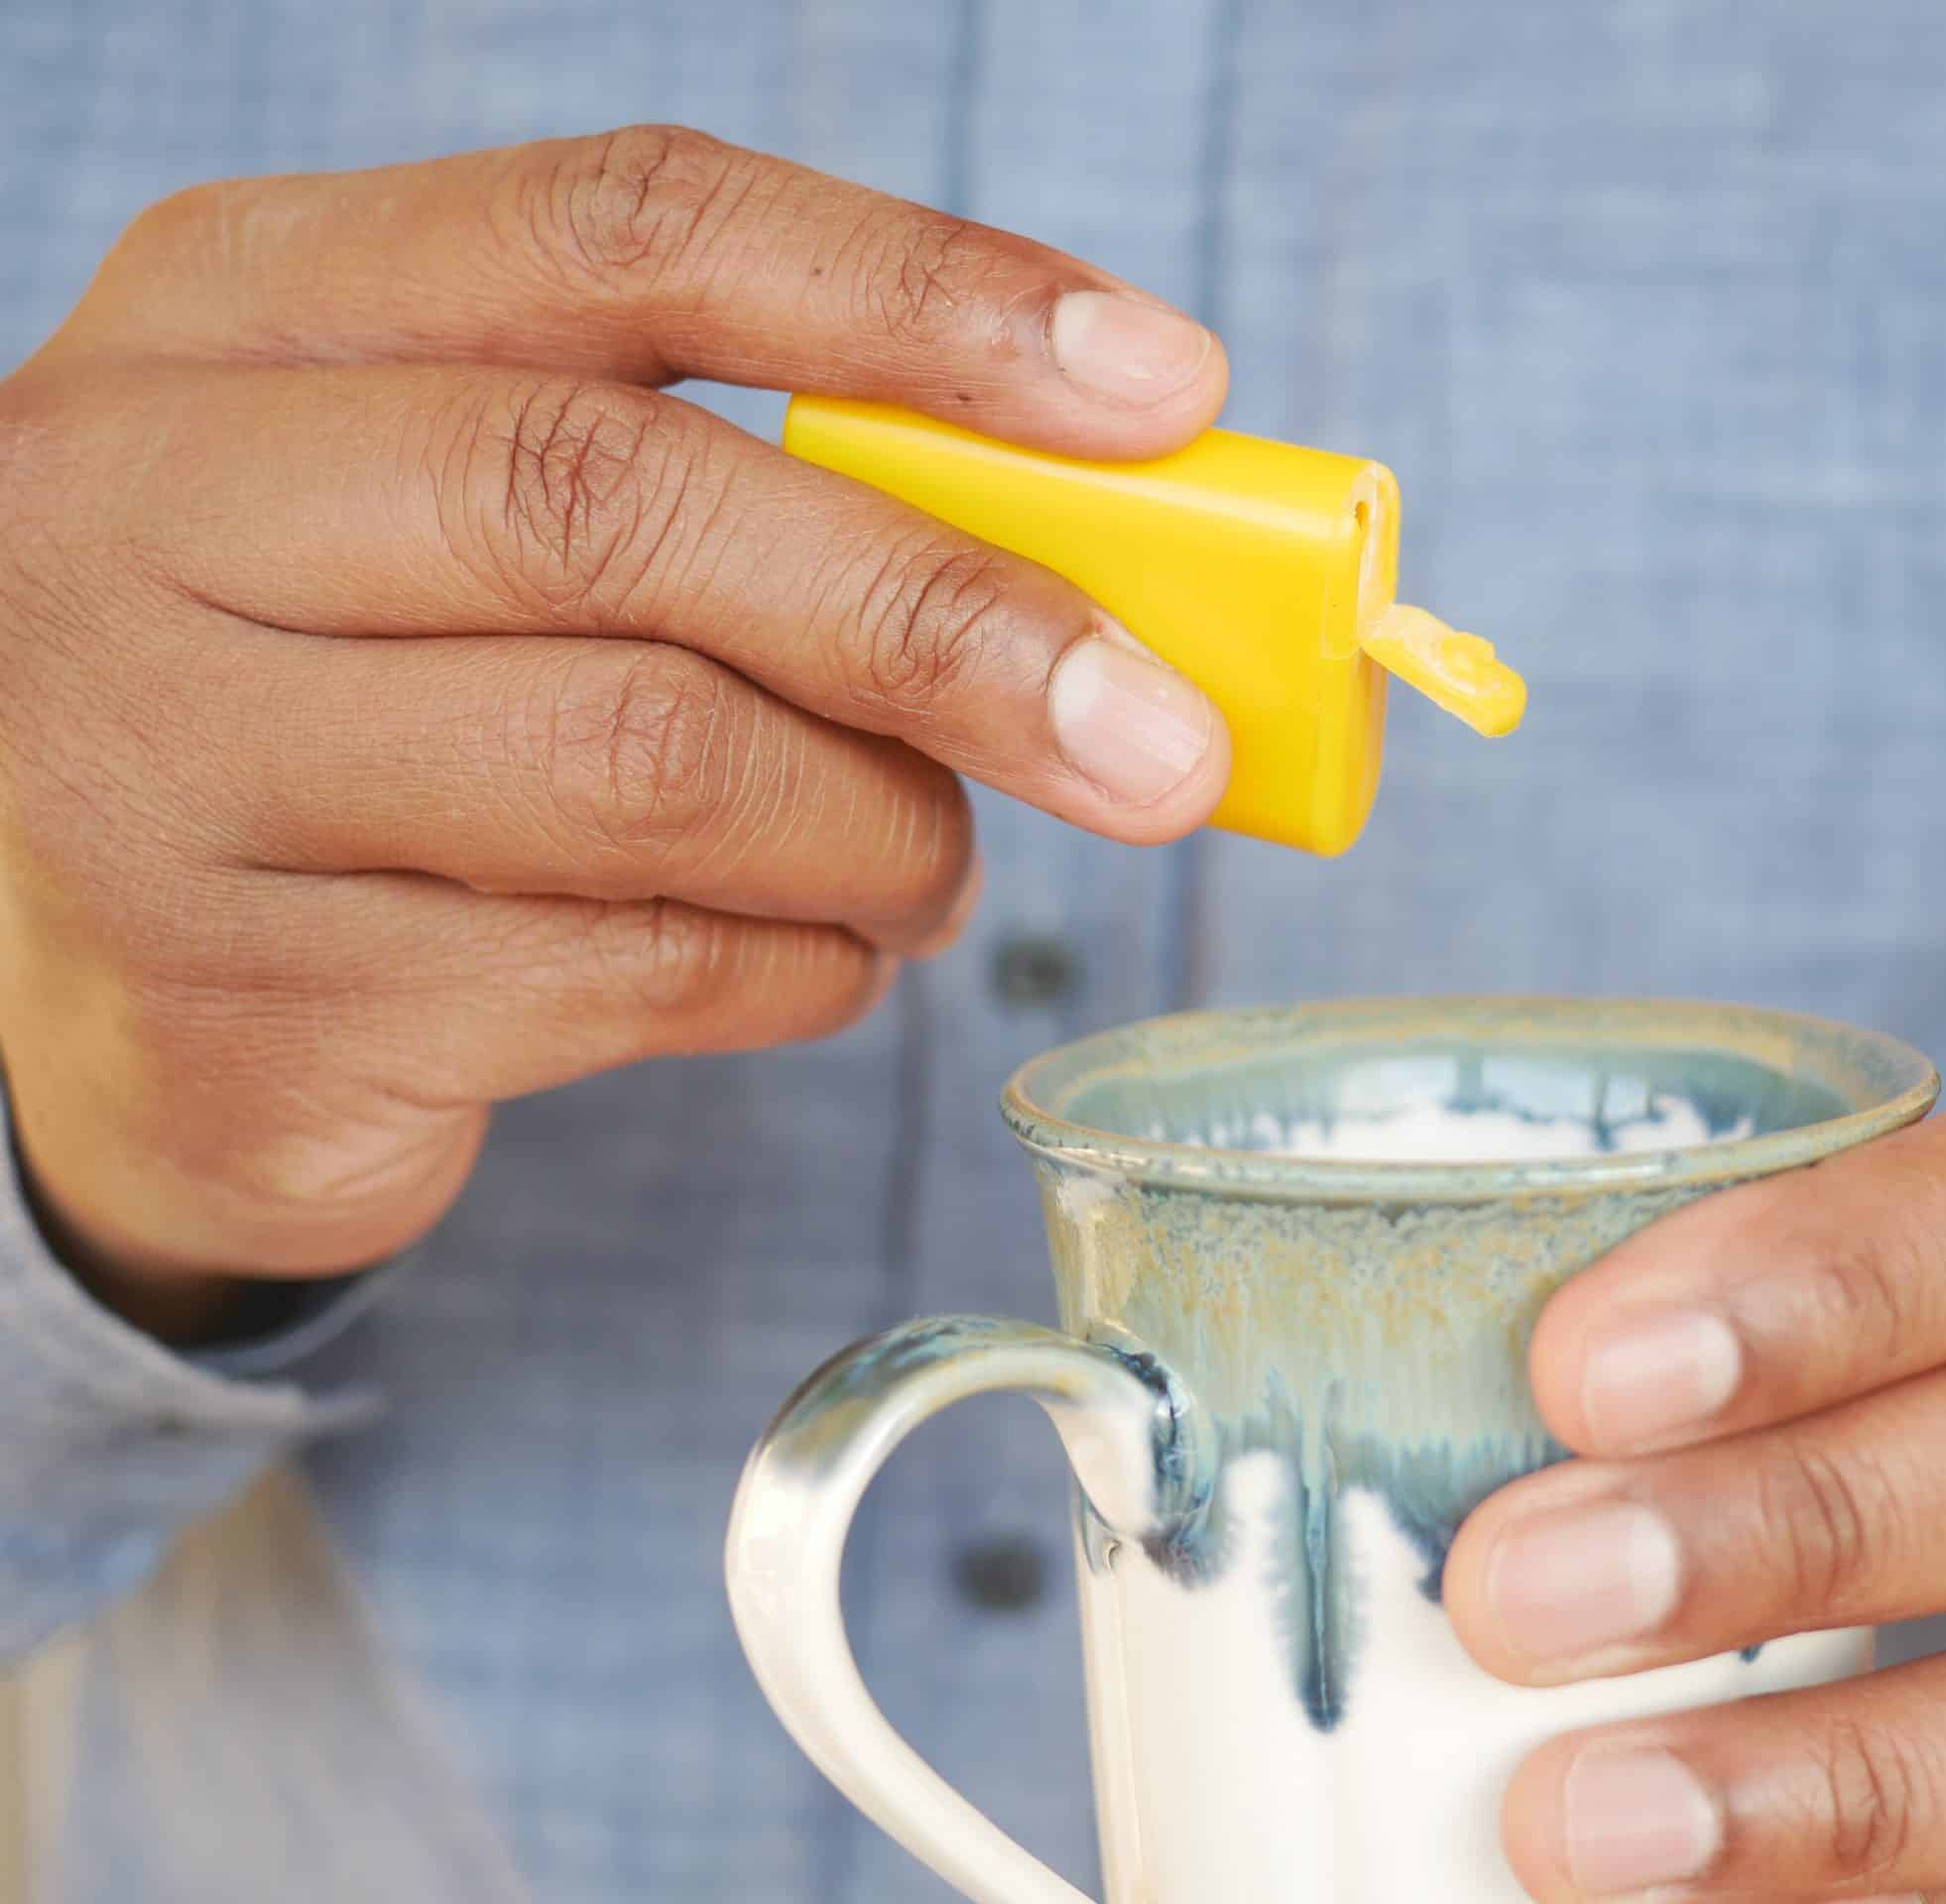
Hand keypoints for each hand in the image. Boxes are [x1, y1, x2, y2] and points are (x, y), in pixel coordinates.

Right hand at [0, 126, 1232, 1333]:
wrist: (106, 985)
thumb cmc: (374, 692)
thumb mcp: (478, 509)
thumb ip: (734, 475)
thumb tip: (1103, 537)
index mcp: (253, 302)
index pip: (623, 225)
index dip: (916, 296)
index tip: (1160, 388)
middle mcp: (156, 498)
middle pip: (620, 505)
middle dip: (945, 621)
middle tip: (1161, 741)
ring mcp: (163, 760)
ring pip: (648, 766)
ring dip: (881, 832)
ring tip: (935, 863)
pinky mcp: (247, 1006)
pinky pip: (634, 975)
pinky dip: (798, 968)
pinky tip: (815, 955)